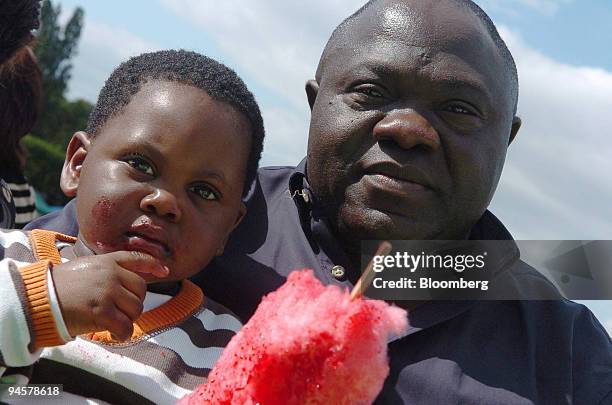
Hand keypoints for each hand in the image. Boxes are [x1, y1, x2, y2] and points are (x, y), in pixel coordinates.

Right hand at [52, 251, 168, 339]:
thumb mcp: (87, 266)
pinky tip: (116, 334)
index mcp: (107, 261)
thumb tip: (128, 282)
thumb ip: (108, 270)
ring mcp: (108, 292)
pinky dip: (123, 333)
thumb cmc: (61, 285)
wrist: (41, 298)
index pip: (137, 258)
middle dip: (134, 302)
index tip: (164, 270)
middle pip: (141, 290)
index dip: (153, 264)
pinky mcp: (103, 312)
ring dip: (128, 318)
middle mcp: (111, 274)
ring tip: (114, 320)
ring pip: (136, 309)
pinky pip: (125, 326)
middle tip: (120, 310)